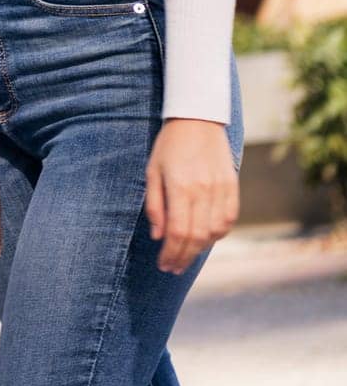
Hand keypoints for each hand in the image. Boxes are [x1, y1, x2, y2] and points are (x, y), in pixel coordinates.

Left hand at [145, 118, 238, 273]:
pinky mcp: (232, 185)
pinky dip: (218, 233)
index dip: (171, 254)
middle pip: (196, 237)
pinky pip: (229, 219)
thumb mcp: (152, 171)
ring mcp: (220, 188)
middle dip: (183, 257)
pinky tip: (206, 238)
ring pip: (214, 232)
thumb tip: (158, 237)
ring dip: (200, 249)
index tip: (164, 265)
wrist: (198, 118)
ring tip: (187, 255)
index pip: (177, 233)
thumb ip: (155, 205)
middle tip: (173, 268)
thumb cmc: (169, 145)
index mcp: (180, 187)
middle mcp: (203, 190)